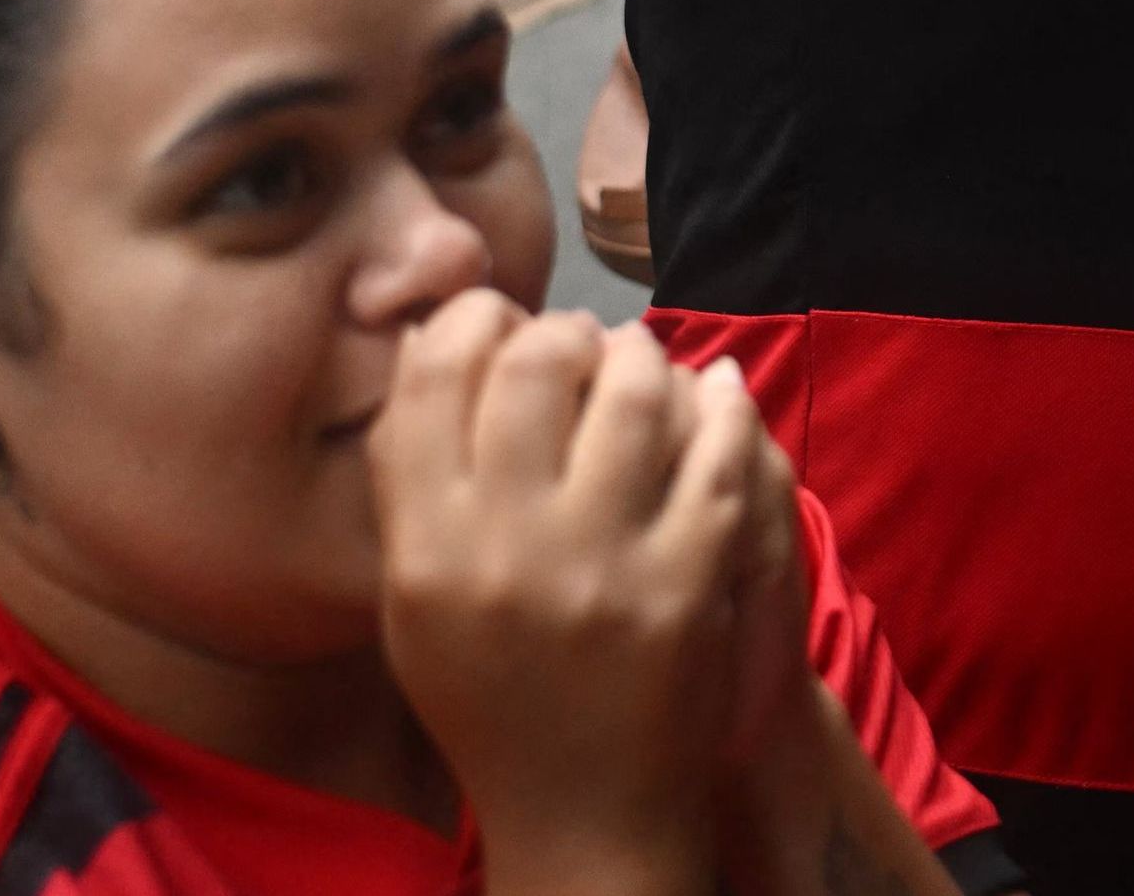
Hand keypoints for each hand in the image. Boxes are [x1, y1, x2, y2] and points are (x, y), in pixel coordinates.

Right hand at [376, 296, 766, 889]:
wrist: (584, 813)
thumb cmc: (493, 695)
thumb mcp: (417, 601)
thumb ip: (412, 480)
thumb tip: (429, 340)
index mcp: (428, 549)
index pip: (433, 379)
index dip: (469, 322)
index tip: (497, 320)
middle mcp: (507, 550)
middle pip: (535, 367)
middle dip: (563, 332)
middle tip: (578, 342)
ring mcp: (604, 565)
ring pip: (633, 393)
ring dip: (643, 358)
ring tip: (640, 362)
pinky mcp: (688, 583)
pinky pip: (717, 453)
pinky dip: (721, 408)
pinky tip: (716, 391)